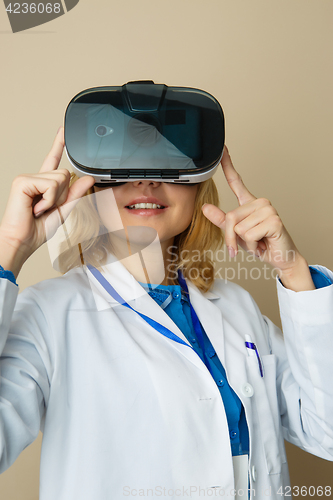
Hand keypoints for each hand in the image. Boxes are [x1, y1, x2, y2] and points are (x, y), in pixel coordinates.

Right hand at [0, 127, 94, 275]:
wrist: (22, 241)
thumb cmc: (37, 229)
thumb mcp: (63, 210)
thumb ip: (75, 194)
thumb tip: (88, 178)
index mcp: (44, 184)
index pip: (53, 160)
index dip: (59, 144)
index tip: (64, 130)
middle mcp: (36, 178)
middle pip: (66, 174)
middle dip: (63, 194)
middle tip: (46, 208)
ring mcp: (28, 178)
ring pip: (60, 179)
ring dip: (55, 199)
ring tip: (40, 209)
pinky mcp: (23, 181)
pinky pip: (51, 185)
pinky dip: (48, 200)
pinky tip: (36, 208)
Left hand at [201, 146, 314, 289]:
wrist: (281, 258)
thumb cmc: (260, 244)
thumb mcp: (236, 234)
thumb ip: (222, 221)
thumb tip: (205, 208)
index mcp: (249, 203)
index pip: (236, 181)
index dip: (228, 164)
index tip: (222, 148)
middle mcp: (260, 202)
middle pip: (230, 217)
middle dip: (232, 237)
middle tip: (247, 244)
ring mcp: (268, 209)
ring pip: (239, 228)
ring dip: (245, 243)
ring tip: (258, 242)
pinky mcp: (274, 220)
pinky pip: (249, 235)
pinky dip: (253, 246)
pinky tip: (264, 243)